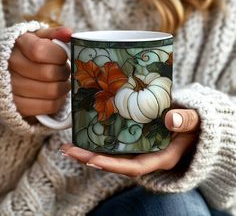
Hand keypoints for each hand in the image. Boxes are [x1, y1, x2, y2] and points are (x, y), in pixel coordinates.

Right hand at [9, 27, 71, 116]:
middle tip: (64, 71)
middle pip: (49, 73)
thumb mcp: (42, 39)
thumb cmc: (33, 52)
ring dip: (64, 87)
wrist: (15, 70)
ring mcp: (13, 88)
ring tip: (61, 82)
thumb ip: (55, 34)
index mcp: (18, 44)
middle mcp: (10, 66)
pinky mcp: (20, 106)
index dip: (59, 56)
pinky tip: (57, 94)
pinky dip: (59, 101)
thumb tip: (69, 33)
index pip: (41, 52)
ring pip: (52, 91)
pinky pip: (49, 106)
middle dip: (64, 72)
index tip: (62, 57)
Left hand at [60, 109, 199, 176]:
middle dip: (91, 158)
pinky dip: (101, 141)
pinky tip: (87, 134)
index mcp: (161, 157)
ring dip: (91, 150)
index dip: (113, 165)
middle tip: (68, 150)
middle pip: (116, 163)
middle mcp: (147, 156)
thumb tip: (171, 119)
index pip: (134, 167)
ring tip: (69, 144)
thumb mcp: (194, 122)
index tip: (91, 160)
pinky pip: (117, 144)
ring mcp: (140, 149)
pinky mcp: (136, 141)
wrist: (193, 123)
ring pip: (113, 154)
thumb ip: (186, 121)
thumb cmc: (195, 124)